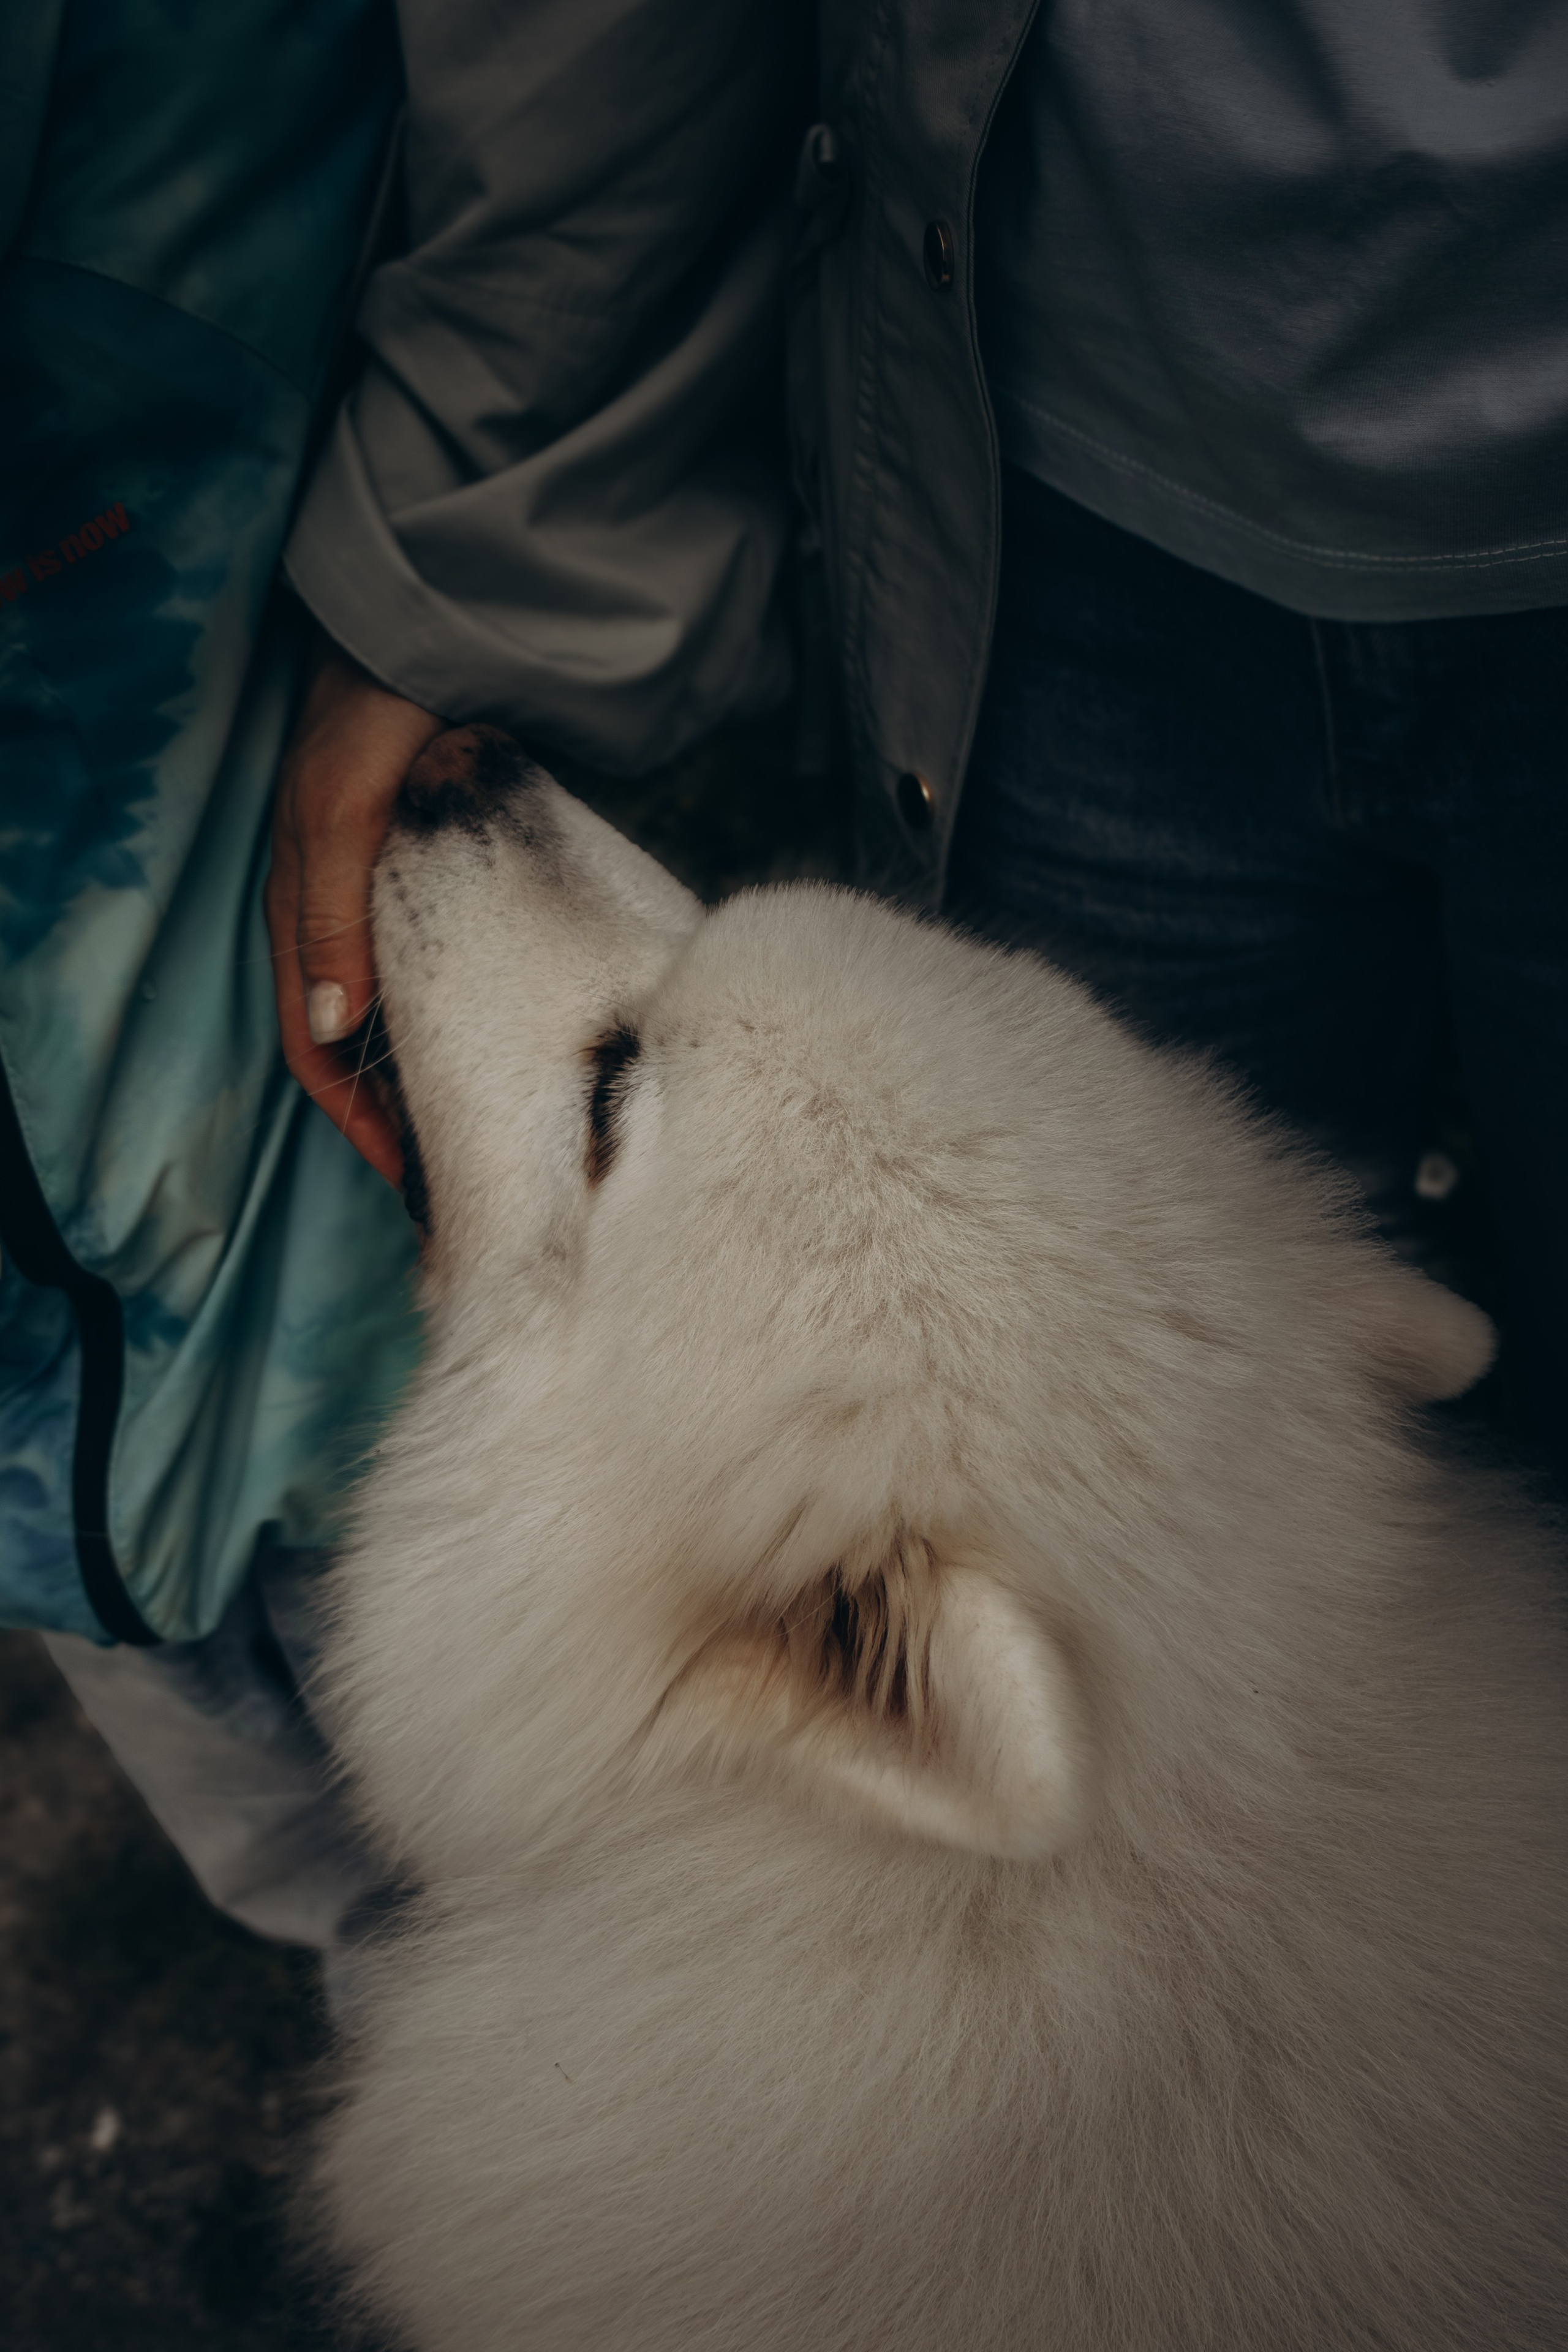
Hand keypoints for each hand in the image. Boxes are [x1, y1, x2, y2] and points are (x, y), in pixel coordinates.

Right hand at [266, 644, 444, 1187]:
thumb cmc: (370, 722)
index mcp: (304, 918)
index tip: (411, 1181)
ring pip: (396, 1018)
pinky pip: (433, 976)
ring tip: (484, 1128)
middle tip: (458, 1174)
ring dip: (428, 1075)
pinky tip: (502, 1043)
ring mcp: (381, 906)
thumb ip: (334, 917)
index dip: (359, 1123)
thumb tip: (330, 1025)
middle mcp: (338, 924)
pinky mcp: (425, 886)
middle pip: (357, 1049)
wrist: (415, 641)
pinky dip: (458, 1020)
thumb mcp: (343, 815)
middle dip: (397, 1117)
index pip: (318, 1052)